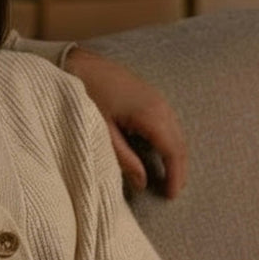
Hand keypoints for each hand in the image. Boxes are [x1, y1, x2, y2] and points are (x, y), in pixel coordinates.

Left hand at [64, 46, 187, 196]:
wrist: (78, 62)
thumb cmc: (86, 94)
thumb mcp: (101, 131)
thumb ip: (123, 158)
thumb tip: (142, 183)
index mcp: (150, 114)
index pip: (173, 151)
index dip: (174, 176)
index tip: (171, 197)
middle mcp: (160, 105)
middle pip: (180, 143)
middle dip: (179, 170)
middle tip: (173, 193)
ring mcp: (158, 98)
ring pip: (177, 133)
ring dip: (176, 157)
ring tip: (169, 178)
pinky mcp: (152, 96)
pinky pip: (169, 124)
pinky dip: (170, 143)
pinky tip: (161, 155)